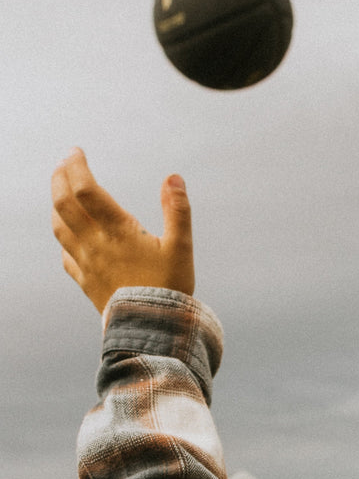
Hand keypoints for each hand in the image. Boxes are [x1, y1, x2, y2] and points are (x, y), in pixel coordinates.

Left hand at [51, 149, 194, 312]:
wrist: (153, 327)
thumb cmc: (170, 286)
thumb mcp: (181, 247)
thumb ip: (177, 210)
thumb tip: (174, 178)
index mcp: (117, 230)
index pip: (85, 189)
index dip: (76, 166)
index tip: (76, 152)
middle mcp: (95, 244)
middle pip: (63, 203)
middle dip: (60, 178)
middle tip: (64, 164)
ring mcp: (87, 263)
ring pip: (59, 227)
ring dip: (56, 204)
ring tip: (62, 193)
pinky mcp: (87, 282)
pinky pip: (66, 256)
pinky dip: (64, 238)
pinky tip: (70, 236)